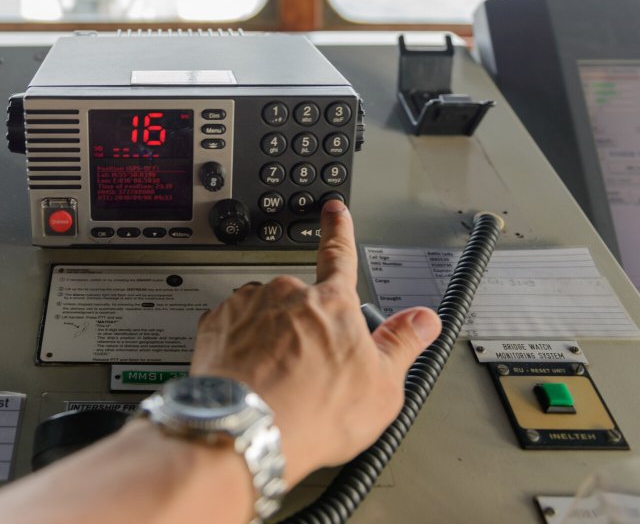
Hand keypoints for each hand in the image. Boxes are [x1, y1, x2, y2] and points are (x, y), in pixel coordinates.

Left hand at [190, 199, 441, 485]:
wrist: (247, 429)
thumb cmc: (313, 412)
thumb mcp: (382, 387)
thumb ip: (401, 345)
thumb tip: (423, 320)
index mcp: (332, 303)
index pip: (340, 255)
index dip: (339, 231)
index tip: (334, 210)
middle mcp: (287, 294)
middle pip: (301, 302)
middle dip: (304, 329)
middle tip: (307, 370)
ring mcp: (248, 307)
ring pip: (264, 315)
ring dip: (270, 338)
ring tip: (278, 381)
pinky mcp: (216, 325)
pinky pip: (233, 330)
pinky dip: (240, 348)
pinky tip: (251, 377)